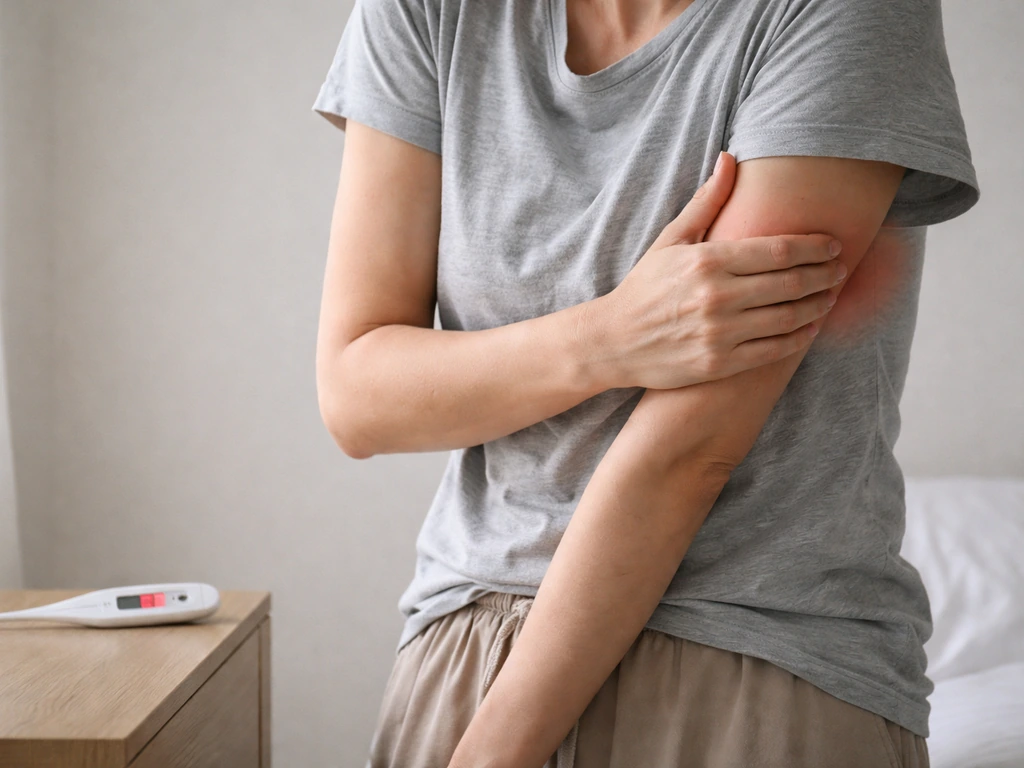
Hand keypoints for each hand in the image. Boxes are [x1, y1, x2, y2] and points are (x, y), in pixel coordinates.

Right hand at [592, 151, 846, 390]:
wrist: (613, 341)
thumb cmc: (644, 287)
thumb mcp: (670, 240)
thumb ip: (706, 202)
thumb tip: (730, 159)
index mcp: (707, 260)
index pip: (779, 250)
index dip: (814, 247)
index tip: (833, 245)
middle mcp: (717, 296)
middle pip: (791, 283)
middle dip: (824, 275)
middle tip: (841, 269)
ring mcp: (719, 333)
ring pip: (788, 318)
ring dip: (817, 306)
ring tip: (830, 296)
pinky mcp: (719, 363)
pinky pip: (773, 350)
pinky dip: (799, 338)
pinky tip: (810, 328)